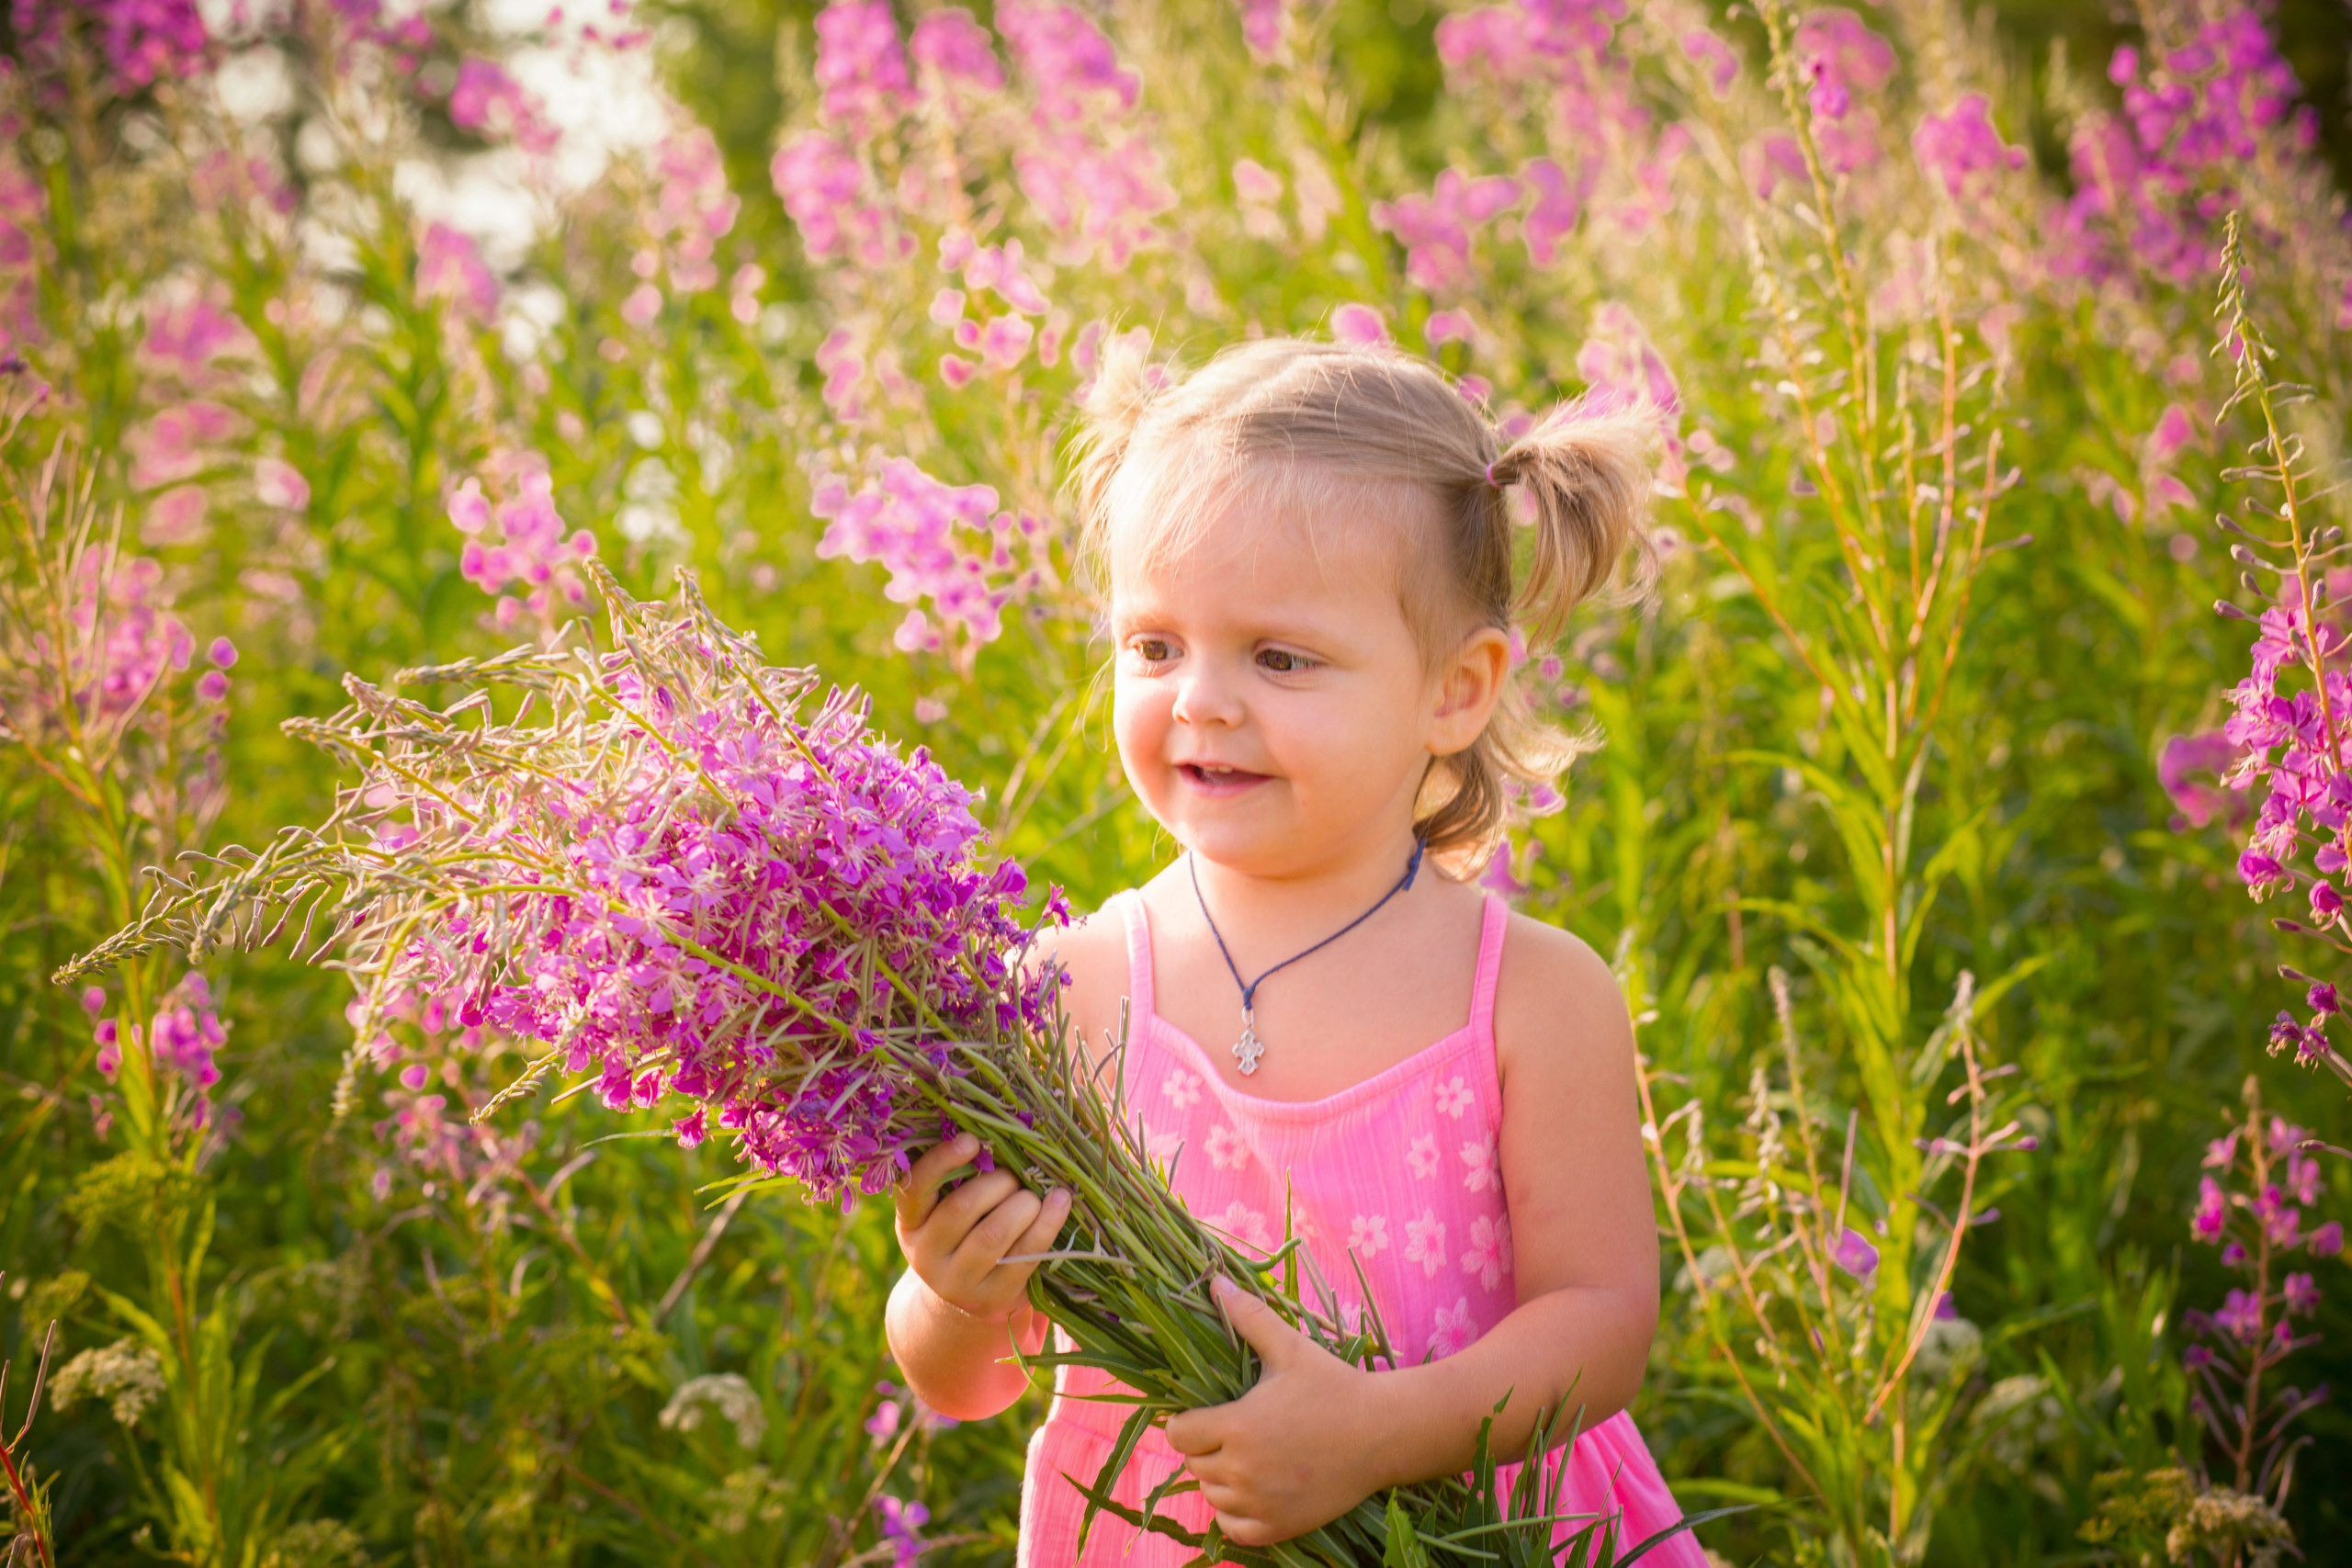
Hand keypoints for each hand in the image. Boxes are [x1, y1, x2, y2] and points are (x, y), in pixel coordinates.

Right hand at [893, 1133, 1071, 1323]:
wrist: (963, 1298)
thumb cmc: (961, 1234)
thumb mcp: (943, 1211)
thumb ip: (957, 1181)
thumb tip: (998, 1138)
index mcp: (911, 1224)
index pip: (916, 1188)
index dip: (942, 1160)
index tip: (972, 1139)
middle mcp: (926, 1255)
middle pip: (962, 1209)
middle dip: (998, 1183)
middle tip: (1014, 1176)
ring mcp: (958, 1281)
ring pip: (992, 1235)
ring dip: (1022, 1204)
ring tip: (1034, 1195)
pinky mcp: (993, 1297)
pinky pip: (1024, 1256)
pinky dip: (1047, 1224)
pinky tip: (1060, 1202)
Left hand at [1163, 1279, 1391, 1545]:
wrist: (1383, 1433)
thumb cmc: (1334, 1385)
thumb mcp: (1290, 1348)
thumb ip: (1248, 1316)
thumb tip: (1214, 1281)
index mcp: (1239, 1426)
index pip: (1179, 1434)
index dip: (1185, 1421)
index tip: (1204, 1413)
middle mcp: (1243, 1471)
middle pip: (1194, 1465)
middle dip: (1205, 1447)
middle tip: (1230, 1431)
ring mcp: (1261, 1503)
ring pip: (1211, 1496)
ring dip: (1219, 1479)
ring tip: (1244, 1458)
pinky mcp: (1278, 1527)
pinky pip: (1233, 1528)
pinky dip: (1234, 1513)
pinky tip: (1252, 1490)